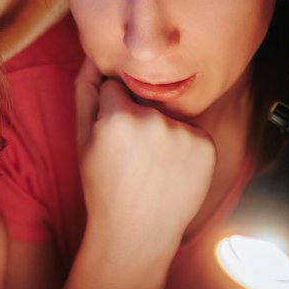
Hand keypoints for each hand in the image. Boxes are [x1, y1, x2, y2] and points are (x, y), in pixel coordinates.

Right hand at [74, 57, 215, 265]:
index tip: (111, 140)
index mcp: (118, 116)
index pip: (115, 88)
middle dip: (137, 118)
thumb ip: (83, 90)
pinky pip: (191, 131)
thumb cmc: (103, 188)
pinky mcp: (207, 145)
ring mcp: (184, 133)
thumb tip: (92, 53)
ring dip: (161, 131)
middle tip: (131, 158)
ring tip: (151, 167)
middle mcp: (154, 120)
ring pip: (169, 114)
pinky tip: (171, 171)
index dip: (110, 112)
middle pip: (144, 100)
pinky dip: (184, 146)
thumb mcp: (81, 139)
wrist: (136, 234)